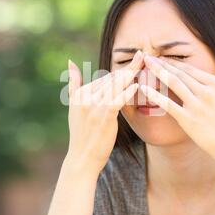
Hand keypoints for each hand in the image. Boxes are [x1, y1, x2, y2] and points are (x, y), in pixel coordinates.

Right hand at [65, 50, 143, 173]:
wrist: (82, 158)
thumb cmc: (82, 134)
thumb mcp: (74, 107)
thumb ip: (74, 84)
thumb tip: (71, 62)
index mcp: (80, 94)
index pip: (104, 79)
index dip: (121, 72)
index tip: (135, 62)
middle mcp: (85, 97)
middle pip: (111, 80)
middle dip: (128, 69)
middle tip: (143, 56)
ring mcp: (94, 106)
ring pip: (116, 86)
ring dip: (131, 75)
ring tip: (144, 63)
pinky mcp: (104, 116)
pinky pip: (117, 100)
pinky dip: (127, 92)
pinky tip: (136, 86)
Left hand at [141, 51, 214, 166]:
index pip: (191, 70)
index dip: (174, 63)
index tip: (162, 58)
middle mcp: (206, 92)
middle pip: (180, 73)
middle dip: (162, 64)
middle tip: (148, 57)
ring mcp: (196, 105)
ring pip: (173, 83)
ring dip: (158, 72)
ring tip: (145, 65)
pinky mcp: (187, 120)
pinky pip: (168, 104)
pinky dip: (155, 95)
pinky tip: (143, 88)